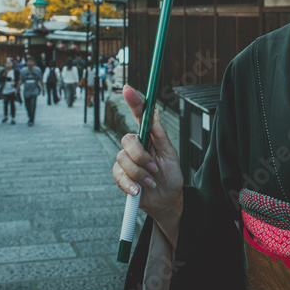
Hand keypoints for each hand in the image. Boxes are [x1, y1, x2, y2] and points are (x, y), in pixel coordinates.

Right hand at [112, 85, 183, 244]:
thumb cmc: (170, 176)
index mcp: (148, 137)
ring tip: (151, 182)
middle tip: (154, 169)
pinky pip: (119, 176)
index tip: (128, 89)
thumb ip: (161, 135)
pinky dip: (130, 185)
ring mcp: (126, 161)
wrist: (167, 200)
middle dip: (141, 157)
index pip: (139, 116)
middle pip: (127, 140)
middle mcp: (135, 147)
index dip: (133, 101)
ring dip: (140, 173)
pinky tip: (138, 190)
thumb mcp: (171, 155)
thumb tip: (155, 114)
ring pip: (123, 159)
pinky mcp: (120, 176)